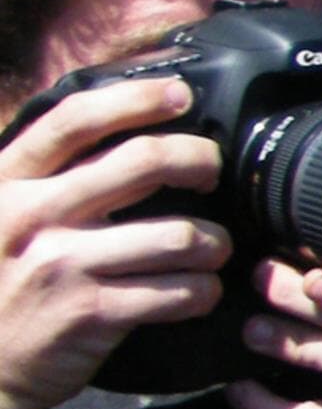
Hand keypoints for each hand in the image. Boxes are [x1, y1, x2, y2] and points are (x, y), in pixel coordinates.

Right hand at [0, 79, 225, 408]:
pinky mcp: (91, 313)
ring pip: (178, 234)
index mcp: (9, 181)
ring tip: (211, 249)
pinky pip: (179, 292)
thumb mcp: (7, 215)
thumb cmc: (6, 279)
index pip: (74, 120)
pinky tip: (198, 292)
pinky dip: (204, 291)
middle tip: (210, 175)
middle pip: (142, 161)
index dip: (135, 98)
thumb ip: (51, 177)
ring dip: (213, 242)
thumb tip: (133, 133)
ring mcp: (61, 265)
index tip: (180, 95)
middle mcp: (32, 215)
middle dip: (198, 161)